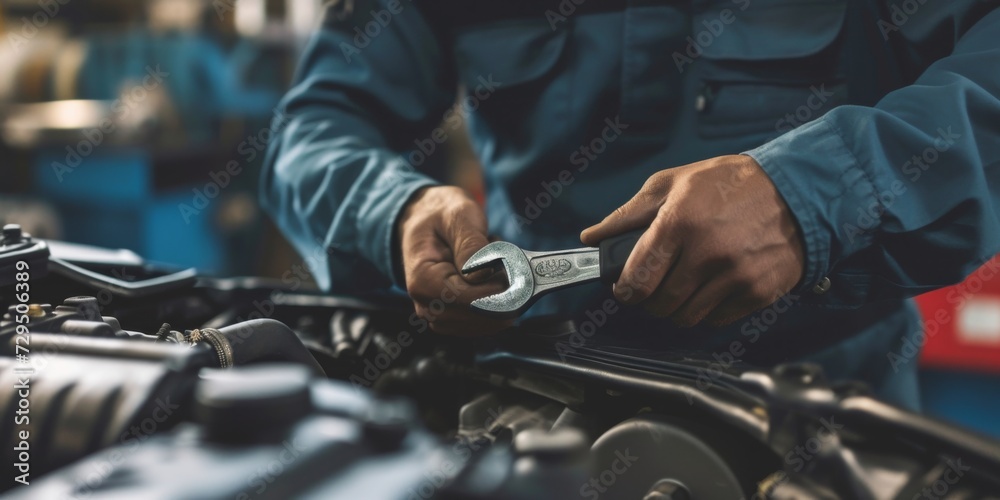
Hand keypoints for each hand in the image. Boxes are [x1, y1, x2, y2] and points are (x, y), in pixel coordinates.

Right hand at [397, 186, 512, 334]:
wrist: (428, 220)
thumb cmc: (442, 216)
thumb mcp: (458, 216)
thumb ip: (470, 243)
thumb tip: (481, 273)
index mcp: (422, 280)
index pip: (468, 299)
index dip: (496, 287)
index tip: (509, 265)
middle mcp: (427, 305)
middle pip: (479, 315)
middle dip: (501, 291)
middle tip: (501, 260)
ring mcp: (440, 317)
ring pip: (486, 323)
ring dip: (500, 297)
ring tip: (490, 267)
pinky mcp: (454, 320)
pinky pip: (486, 324)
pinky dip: (498, 303)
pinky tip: (490, 280)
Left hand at [580, 155, 804, 326]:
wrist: (796, 190)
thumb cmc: (728, 184)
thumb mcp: (674, 183)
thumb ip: (628, 214)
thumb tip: (593, 237)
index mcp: (679, 223)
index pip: (637, 280)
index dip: (625, 290)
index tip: (626, 288)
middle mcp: (707, 253)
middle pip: (659, 304)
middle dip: (650, 299)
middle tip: (655, 285)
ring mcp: (735, 276)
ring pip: (686, 317)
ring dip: (678, 307)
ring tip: (683, 285)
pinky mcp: (757, 292)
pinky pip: (717, 319)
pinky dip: (708, 310)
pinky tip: (712, 286)